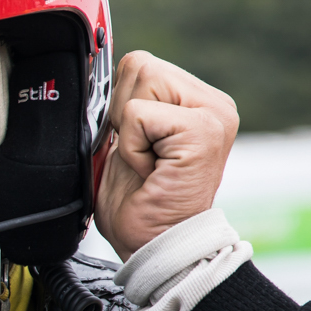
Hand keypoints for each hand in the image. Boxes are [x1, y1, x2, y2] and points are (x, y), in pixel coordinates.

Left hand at [95, 51, 239, 258]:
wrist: (154, 246)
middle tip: (143, 156)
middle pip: (138, 65)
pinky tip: (150, 171)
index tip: (138, 147)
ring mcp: (214, 114)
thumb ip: (124, 106)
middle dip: (123, 114)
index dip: (120, 106)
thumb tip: (95, 76)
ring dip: (128, 131)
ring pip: (139, 81)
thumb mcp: (125, 143)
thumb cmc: (138, 203)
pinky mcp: (204, 130)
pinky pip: (137, 114)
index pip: (139, 65)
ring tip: (148, 162)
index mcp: (196, 102)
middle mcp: (213, 103)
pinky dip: (131, 146)